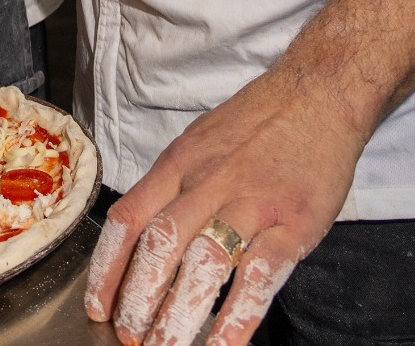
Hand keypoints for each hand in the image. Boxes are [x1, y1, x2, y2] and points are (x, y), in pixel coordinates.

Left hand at [84, 66, 366, 345]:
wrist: (316, 94)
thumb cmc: (255, 124)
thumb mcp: (200, 143)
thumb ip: (173, 187)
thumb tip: (140, 237)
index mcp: (179, 163)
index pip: (129, 217)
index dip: (108, 266)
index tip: (97, 305)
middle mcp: (208, 181)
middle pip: (161, 244)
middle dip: (139, 297)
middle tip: (128, 337)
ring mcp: (251, 202)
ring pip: (204, 262)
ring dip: (180, 313)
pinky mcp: (293, 222)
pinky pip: (261, 274)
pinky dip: (239, 314)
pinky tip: (225, 344)